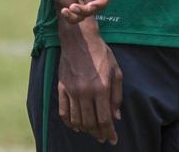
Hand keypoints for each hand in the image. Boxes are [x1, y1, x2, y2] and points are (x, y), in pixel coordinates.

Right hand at [58, 23, 122, 144]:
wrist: (80, 39)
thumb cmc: (101, 53)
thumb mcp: (116, 71)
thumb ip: (117, 96)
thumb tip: (116, 117)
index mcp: (101, 88)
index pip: (105, 119)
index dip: (110, 132)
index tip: (113, 139)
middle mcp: (86, 92)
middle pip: (91, 123)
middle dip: (98, 134)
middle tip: (103, 138)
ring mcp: (72, 91)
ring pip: (77, 120)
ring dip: (85, 130)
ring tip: (92, 132)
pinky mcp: (62, 88)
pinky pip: (63, 112)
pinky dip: (69, 123)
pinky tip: (76, 127)